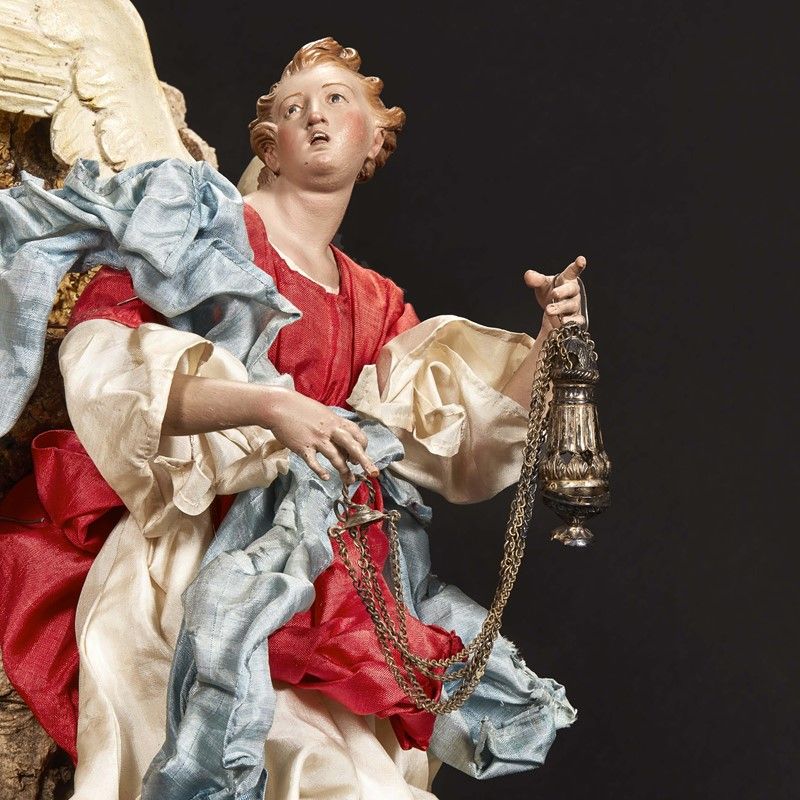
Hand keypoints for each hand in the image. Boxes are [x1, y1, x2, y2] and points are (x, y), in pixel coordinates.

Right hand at [262, 387, 377, 482]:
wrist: (278, 405)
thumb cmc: (300, 408)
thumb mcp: (322, 413)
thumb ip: (333, 426)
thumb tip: (343, 441)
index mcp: (335, 421)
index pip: (357, 434)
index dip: (363, 446)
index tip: (362, 454)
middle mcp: (329, 430)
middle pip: (352, 446)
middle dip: (364, 460)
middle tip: (373, 473)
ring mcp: (316, 439)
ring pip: (335, 457)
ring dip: (344, 471)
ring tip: (349, 481)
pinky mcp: (302, 447)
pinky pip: (313, 462)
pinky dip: (320, 470)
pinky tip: (326, 477)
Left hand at [523, 255, 586, 335]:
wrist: (553, 309)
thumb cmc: (550, 291)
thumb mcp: (542, 284)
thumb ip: (536, 280)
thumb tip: (528, 275)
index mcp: (566, 279)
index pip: (572, 271)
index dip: (577, 265)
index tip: (581, 260)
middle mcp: (573, 292)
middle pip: (571, 289)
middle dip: (562, 292)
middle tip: (553, 294)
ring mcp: (575, 305)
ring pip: (571, 305)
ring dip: (561, 308)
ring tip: (549, 311)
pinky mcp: (576, 318)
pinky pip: (577, 320)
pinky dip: (571, 321)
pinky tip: (564, 322)